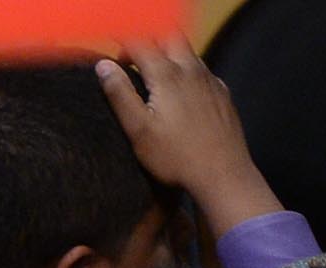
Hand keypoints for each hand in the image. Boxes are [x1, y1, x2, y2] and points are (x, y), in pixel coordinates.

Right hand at [95, 39, 281, 230]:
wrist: (222, 173)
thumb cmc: (176, 157)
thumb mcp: (138, 130)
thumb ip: (119, 94)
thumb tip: (103, 66)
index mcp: (166, 75)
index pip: (140, 43)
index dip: (124, 45)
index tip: (115, 60)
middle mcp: (190, 70)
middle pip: (168, 36)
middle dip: (149, 42)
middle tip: (134, 62)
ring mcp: (209, 80)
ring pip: (187, 51)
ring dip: (168, 55)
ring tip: (154, 79)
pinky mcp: (221, 93)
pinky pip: (203, 70)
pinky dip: (187, 71)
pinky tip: (182, 93)